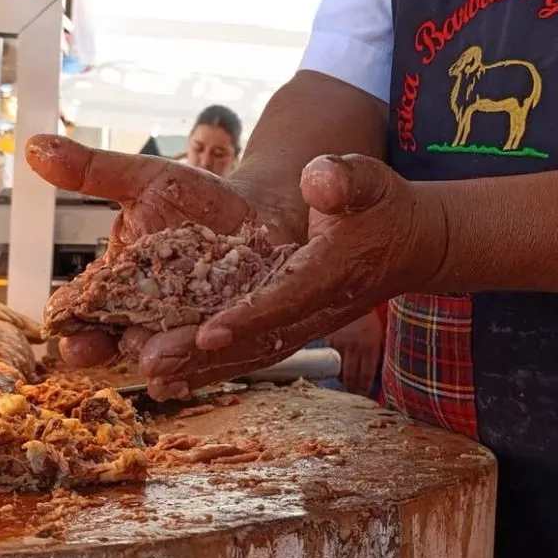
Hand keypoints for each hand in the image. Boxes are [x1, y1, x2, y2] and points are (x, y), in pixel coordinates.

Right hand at [24, 134, 299, 368]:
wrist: (260, 210)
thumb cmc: (196, 197)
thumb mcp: (144, 179)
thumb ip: (92, 172)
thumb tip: (34, 147)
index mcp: (115, 287)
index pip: (81, 313)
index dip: (70, 324)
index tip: (63, 327)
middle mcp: (144, 317)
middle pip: (119, 344)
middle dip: (115, 347)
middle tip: (120, 342)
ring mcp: (183, 332)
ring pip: (165, 356)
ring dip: (162, 358)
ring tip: (158, 357)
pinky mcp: (224, 340)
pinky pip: (211, 358)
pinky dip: (205, 363)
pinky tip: (201, 359)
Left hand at [137, 154, 446, 397]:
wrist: (407, 244)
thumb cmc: (382, 206)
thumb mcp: (370, 180)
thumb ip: (345, 179)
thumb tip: (317, 179)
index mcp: (333, 272)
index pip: (288, 298)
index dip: (250, 317)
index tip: (208, 331)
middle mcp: (316, 309)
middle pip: (257, 339)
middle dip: (205, 354)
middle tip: (152, 361)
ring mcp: (303, 324)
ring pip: (249, 354)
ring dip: (201, 367)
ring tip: (149, 372)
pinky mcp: (291, 327)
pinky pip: (250, 354)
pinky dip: (212, 368)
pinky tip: (172, 378)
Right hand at [326, 310, 383, 395]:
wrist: (353, 298)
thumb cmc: (369, 318)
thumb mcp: (379, 334)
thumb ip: (378, 352)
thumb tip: (378, 371)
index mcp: (370, 347)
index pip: (367, 375)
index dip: (364, 387)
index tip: (364, 392)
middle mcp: (354, 347)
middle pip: (351, 376)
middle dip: (352, 387)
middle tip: (352, 392)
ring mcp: (340, 344)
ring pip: (338, 369)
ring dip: (341, 379)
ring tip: (344, 383)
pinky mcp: (329, 340)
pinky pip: (329, 358)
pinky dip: (331, 364)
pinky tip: (334, 368)